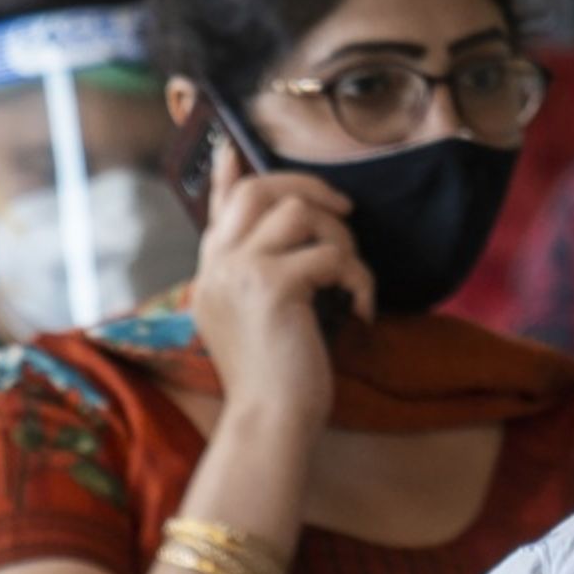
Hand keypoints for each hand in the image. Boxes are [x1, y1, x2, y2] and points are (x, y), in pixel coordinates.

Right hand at [185, 137, 369, 437]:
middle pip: (259, 189)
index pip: (220, 208)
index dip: (231, 175)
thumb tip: (304, 255)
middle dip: (308, 188)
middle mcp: (218, 265)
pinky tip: (362, 312)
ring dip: (340, 239)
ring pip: (298, 210)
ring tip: (353, 281)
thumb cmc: (275, 386)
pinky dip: (359, 279)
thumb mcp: (259, 324)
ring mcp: (240, 271)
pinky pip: (331, 255)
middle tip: (345, 212)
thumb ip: (264, 281)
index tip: (234, 150)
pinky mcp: (273, 285)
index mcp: (211, 274)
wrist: (268, 424)